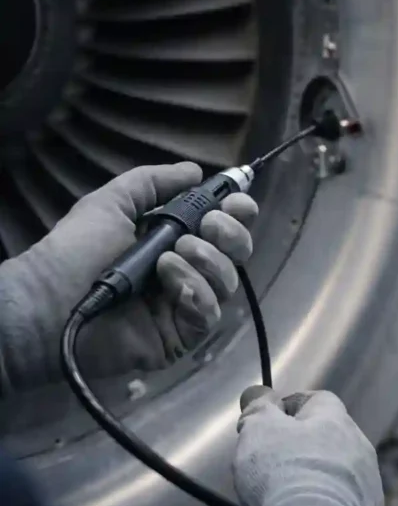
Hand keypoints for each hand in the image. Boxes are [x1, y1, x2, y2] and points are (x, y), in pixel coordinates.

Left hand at [0, 163, 258, 394]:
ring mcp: (187, 304)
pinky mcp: (182, 335)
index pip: (225, 226)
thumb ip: (154, 182)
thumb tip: (195, 170)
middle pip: (238, 253)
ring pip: (227, 281)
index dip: (238, 213)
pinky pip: (210, 313)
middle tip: (205, 227)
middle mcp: (189, 270)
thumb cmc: (76, 250)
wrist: (49, 300)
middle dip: (231, 235)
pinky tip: (169, 282)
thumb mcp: (112, 203)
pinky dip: (196, 292)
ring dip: (207, 261)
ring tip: (169, 257)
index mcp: (177, 238)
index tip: (235, 203)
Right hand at [233, 388, 384, 505]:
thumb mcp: (259, 430)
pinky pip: (345, 499)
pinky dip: (328, 502)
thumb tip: (258, 394)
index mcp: (334, 417)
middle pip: (328, 435)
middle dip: (303, 445)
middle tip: (273, 462)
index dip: (289, 408)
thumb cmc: (286, 473)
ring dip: (318, 474)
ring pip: (339, 468)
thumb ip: (258, 408)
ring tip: (289, 492)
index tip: (269, 421)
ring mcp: (368, 478)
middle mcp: (358, 442)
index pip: (315, 399)